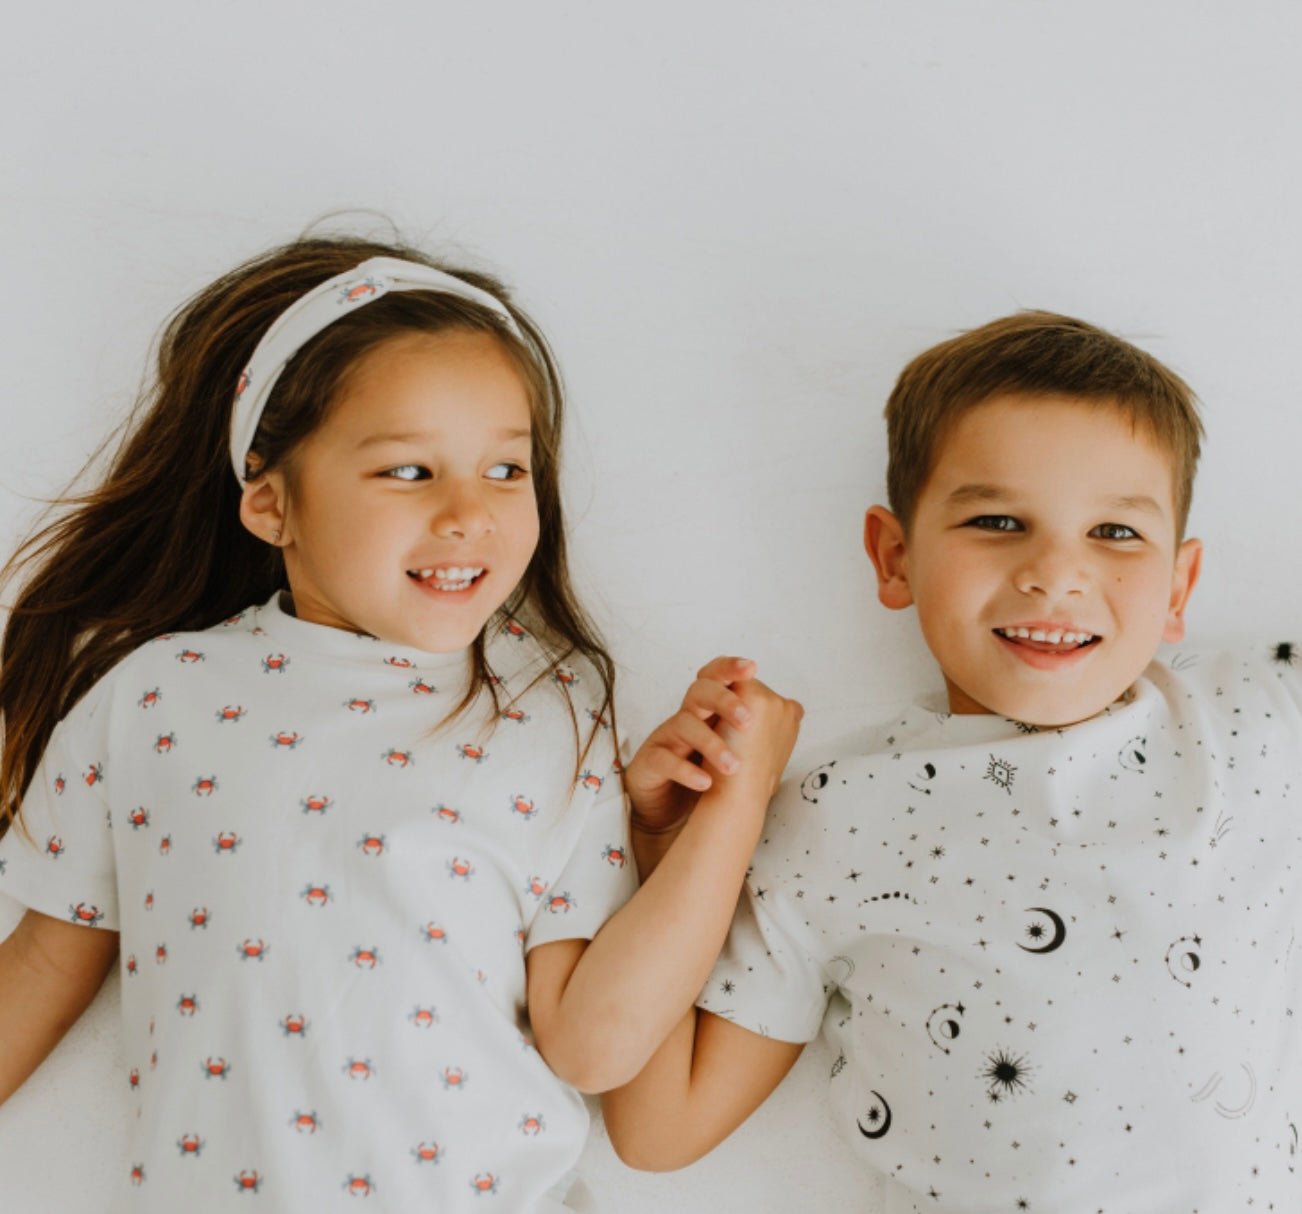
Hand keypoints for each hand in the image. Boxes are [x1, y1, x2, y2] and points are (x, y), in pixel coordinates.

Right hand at [625, 657, 801, 835]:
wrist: (672, 814)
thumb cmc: (708, 775)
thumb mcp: (738, 749)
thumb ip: (762, 727)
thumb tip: (796, 709)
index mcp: (709, 712)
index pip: (716, 677)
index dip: (730, 668)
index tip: (752, 668)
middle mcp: (687, 719)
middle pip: (699, 692)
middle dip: (724, 700)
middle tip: (747, 721)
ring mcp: (666, 740)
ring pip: (683, 724)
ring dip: (712, 744)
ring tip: (733, 766)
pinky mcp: (649, 764)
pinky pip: (663, 759)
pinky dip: (686, 770)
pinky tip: (706, 782)